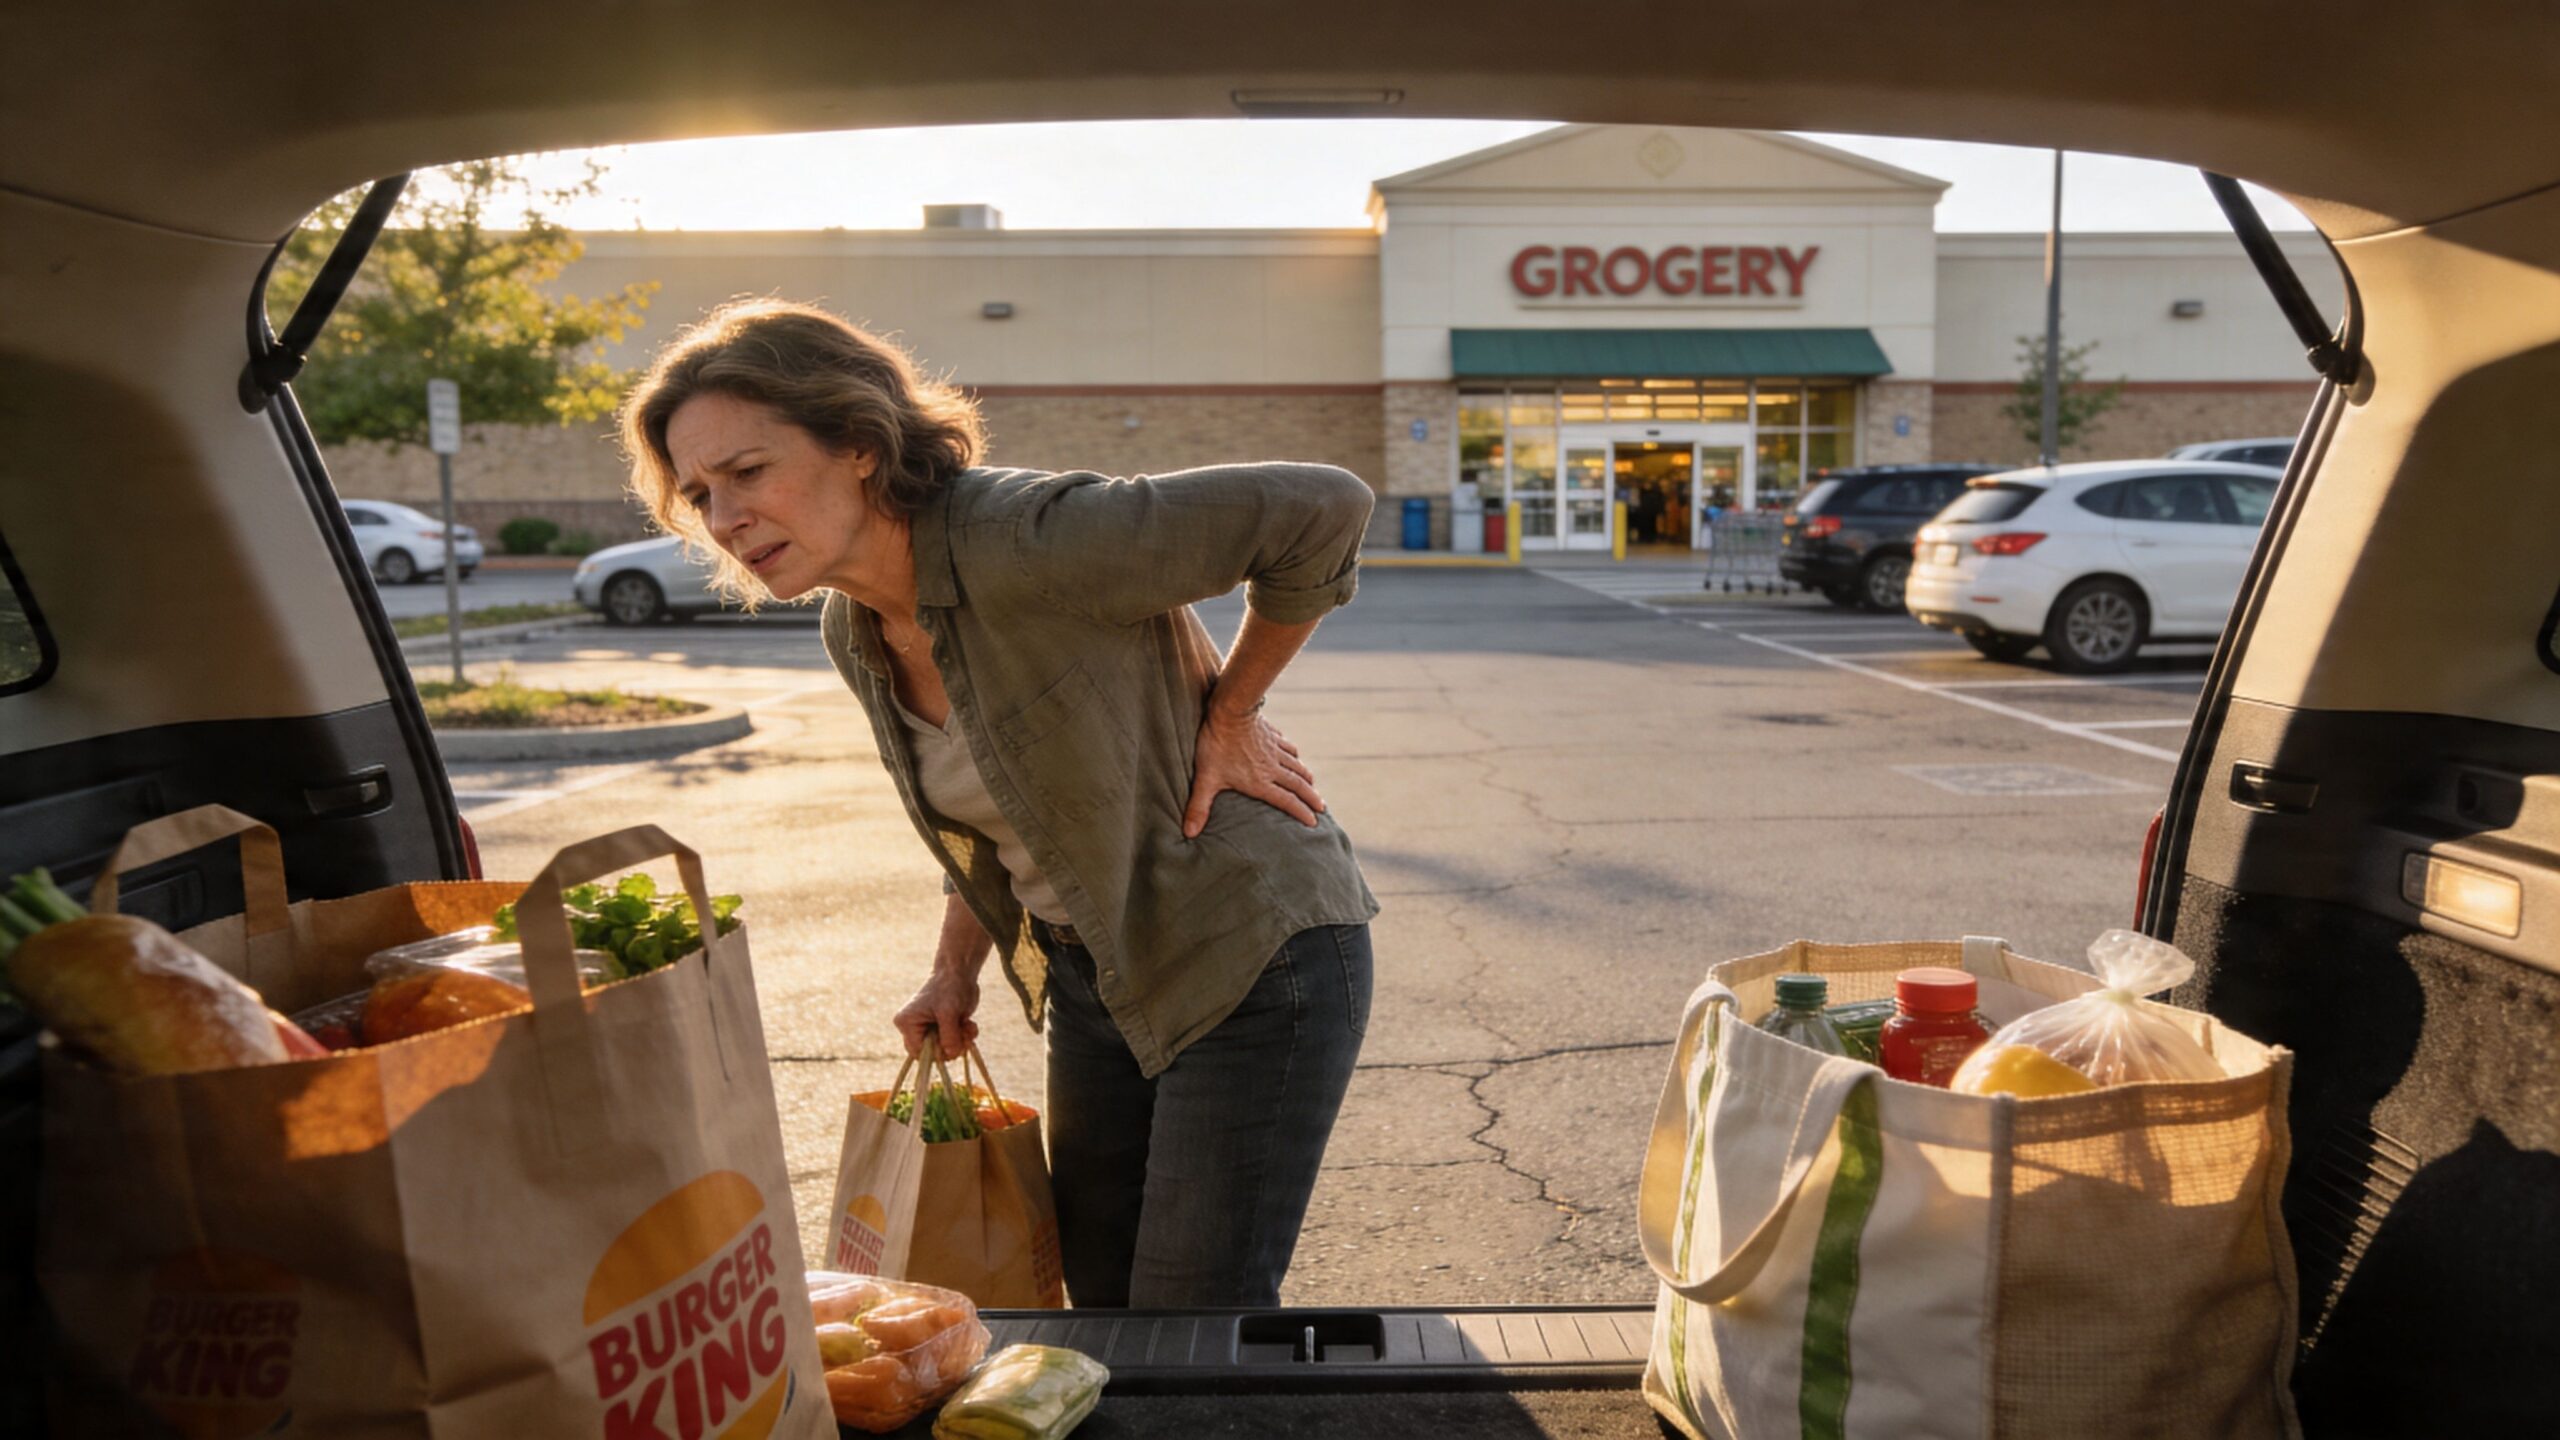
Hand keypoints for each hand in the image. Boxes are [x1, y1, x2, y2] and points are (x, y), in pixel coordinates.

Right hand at [894, 968, 979, 1059]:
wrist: (960, 973)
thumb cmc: (949, 988)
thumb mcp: (948, 1013)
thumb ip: (949, 1036)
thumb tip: (951, 1055)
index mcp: (907, 1024)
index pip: (917, 1053)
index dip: (937, 1054)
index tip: (953, 1044)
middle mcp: (915, 1029)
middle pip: (933, 1054)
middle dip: (952, 1046)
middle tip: (964, 1034)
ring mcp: (930, 1030)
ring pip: (946, 1050)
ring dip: (961, 1041)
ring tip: (968, 1026)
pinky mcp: (943, 1029)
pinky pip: (954, 1043)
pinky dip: (965, 1037)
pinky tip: (969, 1024)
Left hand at [1184, 706, 1323, 837]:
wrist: (1229, 711)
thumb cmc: (1216, 746)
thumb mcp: (1206, 779)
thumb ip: (1199, 807)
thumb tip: (1188, 833)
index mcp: (1260, 782)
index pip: (1286, 801)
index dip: (1300, 812)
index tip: (1313, 822)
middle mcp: (1272, 768)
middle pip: (1297, 785)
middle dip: (1311, 798)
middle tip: (1322, 808)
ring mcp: (1274, 750)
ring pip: (1297, 766)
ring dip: (1306, 778)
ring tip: (1313, 786)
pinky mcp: (1272, 736)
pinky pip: (1289, 747)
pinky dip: (1295, 756)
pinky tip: (1295, 756)